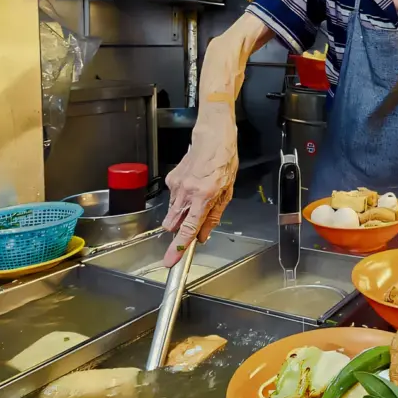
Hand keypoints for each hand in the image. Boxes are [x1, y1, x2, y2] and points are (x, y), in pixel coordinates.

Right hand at [161, 105, 237, 266]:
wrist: (212, 136)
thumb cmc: (224, 161)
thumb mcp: (227, 192)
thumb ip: (213, 217)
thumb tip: (203, 236)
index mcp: (204, 196)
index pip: (188, 228)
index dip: (178, 247)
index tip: (170, 261)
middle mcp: (187, 192)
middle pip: (172, 224)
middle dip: (178, 229)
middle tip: (192, 223)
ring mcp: (176, 185)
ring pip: (172, 212)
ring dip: (181, 213)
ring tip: (197, 197)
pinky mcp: (170, 179)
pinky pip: (173, 199)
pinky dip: (181, 199)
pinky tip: (192, 187)